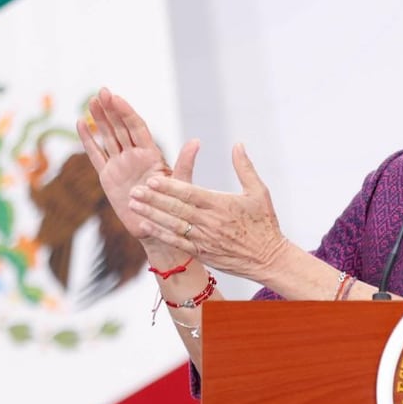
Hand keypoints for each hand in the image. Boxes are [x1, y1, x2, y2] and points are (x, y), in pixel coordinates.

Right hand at [77, 87, 197, 252]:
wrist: (157, 229)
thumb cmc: (174, 208)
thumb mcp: (181, 184)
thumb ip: (185, 163)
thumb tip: (196, 141)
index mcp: (151, 155)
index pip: (137, 128)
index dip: (126, 112)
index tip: (116, 97)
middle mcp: (135, 156)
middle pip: (120, 128)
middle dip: (111, 109)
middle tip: (101, 91)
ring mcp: (120, 165)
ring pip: (108, 137)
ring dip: (99, 119)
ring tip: (91, 101)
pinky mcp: (107, 176)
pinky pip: (96, 154)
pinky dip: (88, 140)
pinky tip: (80, 124)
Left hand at [127, 143, 289, 280]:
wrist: (269, 258)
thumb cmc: (265, 223)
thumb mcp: (260, 192)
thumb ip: (245, 168)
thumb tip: (238, 145)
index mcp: (221, 205)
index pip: (190, 194)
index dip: (169, 186)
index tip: (152, 179)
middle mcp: (210, 222)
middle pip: (176, 208)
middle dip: (153, 199)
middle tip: (134, 190)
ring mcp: (204, 239)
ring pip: (172, 225)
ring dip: (151, 214)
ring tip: (133, 204)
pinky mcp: (202, 252)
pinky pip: (177, 242)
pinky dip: (160, 233)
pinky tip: (146, 225)